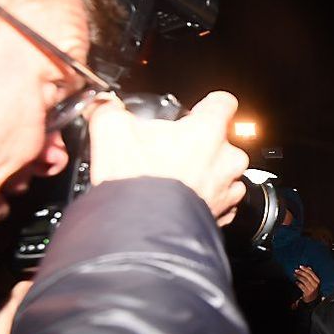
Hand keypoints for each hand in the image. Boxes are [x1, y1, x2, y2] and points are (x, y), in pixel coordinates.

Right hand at [88, 91, 248, 225]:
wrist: (141, 231)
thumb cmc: (135, 182)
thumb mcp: (111, 133)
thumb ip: (111, 110)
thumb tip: (105, 105)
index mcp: (208, 130)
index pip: (223, 102)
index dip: (208, 105)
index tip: (196, 112)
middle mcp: (227, 158)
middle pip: (221, 140)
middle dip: (200, 144)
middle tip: (170, 153)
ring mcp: (228, 188)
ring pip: (224, 171)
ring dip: (206, 173)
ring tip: (175, 180)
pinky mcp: (225, 213)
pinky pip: (222, 199)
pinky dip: (206, 198)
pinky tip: (182, 200)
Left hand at [293, 266, 320, 303]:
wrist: (312, 300)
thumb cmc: (312, 289)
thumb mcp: (313, 282)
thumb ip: (311, 275)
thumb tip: (308, 267)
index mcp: (317, 281)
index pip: (311, 273)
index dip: (305, 269)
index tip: (300, 266)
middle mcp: (315, 284)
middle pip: (307, 276)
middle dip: (301, 272)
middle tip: (296, 270)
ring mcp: (312, 289)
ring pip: (304, 281)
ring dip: (299, 277)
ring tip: (295, 275)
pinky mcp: (308, 293)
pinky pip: (302, 286)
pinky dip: (298, 283)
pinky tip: (296, 282)